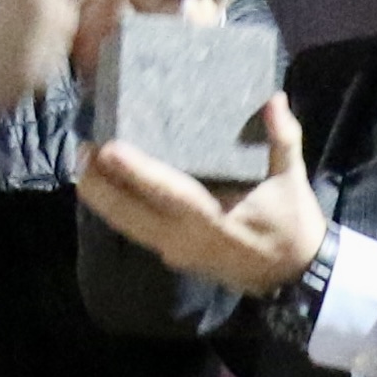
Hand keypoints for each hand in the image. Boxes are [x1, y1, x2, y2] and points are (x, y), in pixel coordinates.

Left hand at [78, 93, 323, 296]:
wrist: (294, 277)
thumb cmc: (292, 225)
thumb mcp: (292, 180)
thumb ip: (283, 138)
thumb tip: (273, 99)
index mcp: (214, 221)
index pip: (168, 194)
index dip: (137, 173)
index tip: (108, 149)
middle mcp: (186, 240)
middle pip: (131, 215)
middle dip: (101, 185)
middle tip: (81, 148)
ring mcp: (176, 252)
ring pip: (128, 225)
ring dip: (103, 197)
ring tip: (83, 163)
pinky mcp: (174, 255)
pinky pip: (137, 230)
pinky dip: (118, 209)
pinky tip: (104, 186)